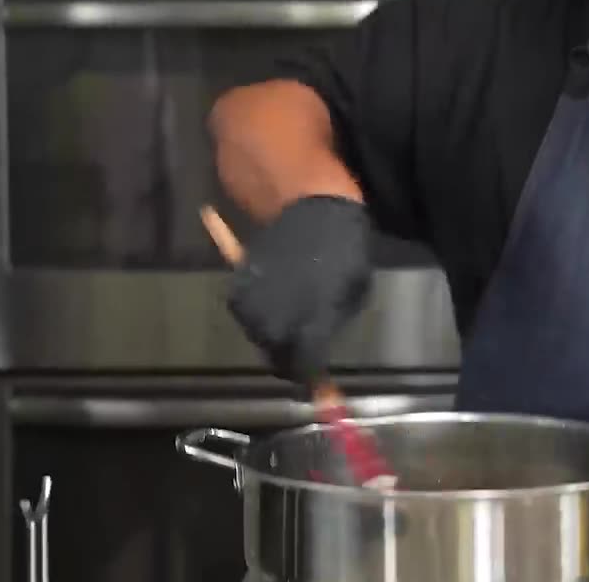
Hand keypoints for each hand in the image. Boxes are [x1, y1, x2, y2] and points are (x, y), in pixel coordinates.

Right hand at [224, 196, 372, 385]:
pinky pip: (248, 312)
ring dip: (274, 331)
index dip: (310, 377)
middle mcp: (274, 323)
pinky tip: (278, 294)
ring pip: (260, 334)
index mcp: (307, 329)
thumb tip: (320, 348)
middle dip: (290, 354)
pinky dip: (260, 311)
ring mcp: (251, 305)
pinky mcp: (237, 286)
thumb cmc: (343, 250)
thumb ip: (332, 327)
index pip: (302, 370)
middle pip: (276, 356)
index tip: (316, 379)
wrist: (310, 209)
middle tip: (305, 342)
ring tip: (293, 313)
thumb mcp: (351, 294)